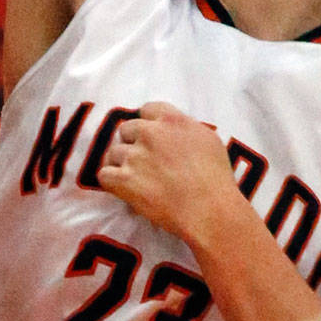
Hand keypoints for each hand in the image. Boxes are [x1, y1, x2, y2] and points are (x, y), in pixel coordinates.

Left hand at [98, 101, 241, 247]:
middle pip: (126, 130)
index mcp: (171, 119)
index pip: (147, 109)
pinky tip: (125, 190)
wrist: (210, 211)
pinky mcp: (124, 180)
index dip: (149, 125)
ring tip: (138, 181)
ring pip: (113, 153)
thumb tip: (172, 128)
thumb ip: (184, 127)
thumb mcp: (208, 139)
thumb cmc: (216, 179)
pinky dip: (112, 183)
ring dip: (122, 165)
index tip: (153, 139)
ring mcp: (135, 156)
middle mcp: (149, 132)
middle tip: (146, 163)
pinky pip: (104, 175)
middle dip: (133, 144)